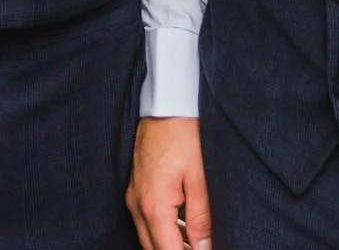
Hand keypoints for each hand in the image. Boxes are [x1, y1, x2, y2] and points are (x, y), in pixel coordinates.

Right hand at [127, 116, 211, 249]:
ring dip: (171, 244)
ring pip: (148, 237)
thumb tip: (205, 247)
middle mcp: (137, 206)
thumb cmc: (184, 135)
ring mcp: (133, 197)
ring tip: (198, 244)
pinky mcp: (136, 189)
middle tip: (203, 249)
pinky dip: (164, 230)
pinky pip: (147, 221)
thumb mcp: (199, 177)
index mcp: (153, 205)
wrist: (165, 104)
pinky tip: (185, 230)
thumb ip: (200, 218)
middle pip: (153, 249)